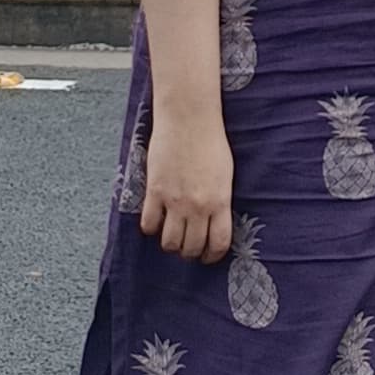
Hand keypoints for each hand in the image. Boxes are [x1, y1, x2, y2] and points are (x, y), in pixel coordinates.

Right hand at [141, 107, 235, 264]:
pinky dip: (151, 228)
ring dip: (170, 244)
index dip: (212, 256)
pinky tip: (155, 220)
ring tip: (171, 235)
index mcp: (220, 201)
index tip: (208, 256)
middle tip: (188, 247)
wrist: (189, 118)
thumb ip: (219, 201)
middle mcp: (198, 206)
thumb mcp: (225, 174)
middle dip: (190, 252)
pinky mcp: (155, 191)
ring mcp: (175, 201)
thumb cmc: (211, 141)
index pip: (218, 244)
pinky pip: (148, 225)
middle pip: (191, 248)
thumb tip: (214, 223)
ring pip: (169, 243)